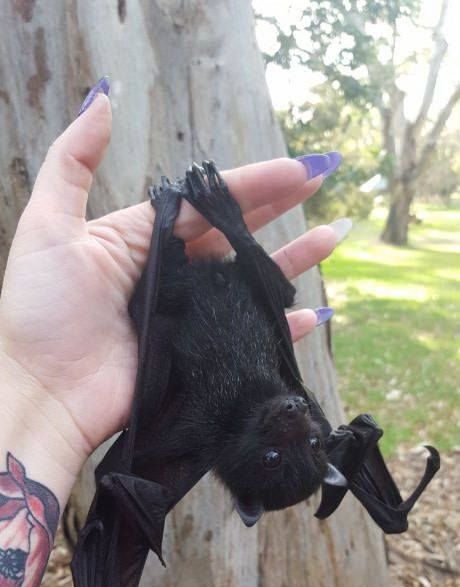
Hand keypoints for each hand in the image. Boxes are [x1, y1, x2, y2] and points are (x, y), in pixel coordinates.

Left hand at [0, 92, 337, 481]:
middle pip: (236, 235)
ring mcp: (187, 319)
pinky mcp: (198, 358)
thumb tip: (103, 98)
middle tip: (324, 178)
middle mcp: (171, 276)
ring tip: (333, 238)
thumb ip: (72, 162)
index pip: (207, 204)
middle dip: (280, 207)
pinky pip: (249, 337)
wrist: (43, 394)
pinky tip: (314, 312)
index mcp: (142, 241)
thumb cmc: (40, 313)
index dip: (252, 183)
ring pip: (250, 282)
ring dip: (292, 260)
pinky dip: (282, 328)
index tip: (296, 167)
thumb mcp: (47, 227)